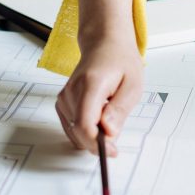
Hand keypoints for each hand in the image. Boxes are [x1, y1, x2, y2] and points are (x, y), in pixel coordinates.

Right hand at [56, 0, 143, 155]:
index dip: (97, 144)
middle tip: (116, 136)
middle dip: (97, 142)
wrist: (105, 43)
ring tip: (108, 113)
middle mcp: (72, 90)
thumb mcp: (133, 85)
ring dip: (93, 134)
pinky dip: (85, 131)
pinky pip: (72, 127)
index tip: (112, 151)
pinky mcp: (62, 102)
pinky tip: (98, 117)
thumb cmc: (121, 62)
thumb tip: (109, 133)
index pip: (84, 123)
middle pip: (78, 131)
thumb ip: (120, 109)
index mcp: (91, 84)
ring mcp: (64, 96)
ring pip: (75, 132)